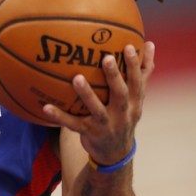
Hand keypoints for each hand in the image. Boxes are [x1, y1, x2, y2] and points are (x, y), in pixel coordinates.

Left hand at [43, 41, 155, 163]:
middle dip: (115, 76)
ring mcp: (106, 125)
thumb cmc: (124, 115)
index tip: (130, 46)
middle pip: (120, 94)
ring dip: (87, 93)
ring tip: (76, 77)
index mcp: (135, 103)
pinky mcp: (89, 133)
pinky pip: (72, 124)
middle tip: (106, 58)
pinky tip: (45, 107)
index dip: (134, 65)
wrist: (115, 153)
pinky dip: (59, 116)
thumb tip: (150, 43)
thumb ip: (142, 73)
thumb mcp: (137, 98)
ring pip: (96, 109)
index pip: (137, 82)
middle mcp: (122, 114)